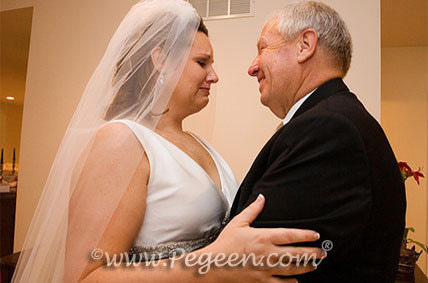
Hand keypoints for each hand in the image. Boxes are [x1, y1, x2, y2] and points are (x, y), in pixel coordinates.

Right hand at [207, 194, 324, 281]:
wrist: (213, 266)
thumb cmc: (225, 244)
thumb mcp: (238, 223)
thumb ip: (253, 210)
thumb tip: (262, 197)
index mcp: (263, 237)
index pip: (290, 235)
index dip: (306, 235)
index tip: (316, 235)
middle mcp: (267, 254)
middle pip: (296, 254)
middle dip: (312, 254)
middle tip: (322, 253)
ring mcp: (265, 269)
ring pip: (292, 269)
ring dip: (306, 268)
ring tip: (314, 266)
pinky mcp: (261, 282)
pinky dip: (290, 282)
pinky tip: (296, 281)